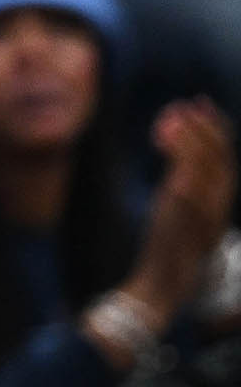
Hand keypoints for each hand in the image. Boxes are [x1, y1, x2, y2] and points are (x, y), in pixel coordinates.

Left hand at [128, 99, 239, 318]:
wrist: (163, 283)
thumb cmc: (167, 244)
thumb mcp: (176, 205)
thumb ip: (180, 179)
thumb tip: (175, 149)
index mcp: (218, 201)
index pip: (224, 158)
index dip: (214, 129)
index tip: (198, 103)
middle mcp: (217, 208)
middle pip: (220, 160)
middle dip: (206, 129)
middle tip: (185, 105)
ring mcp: (203, 217)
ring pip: (207, 173)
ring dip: (191, 143)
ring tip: (172, 120)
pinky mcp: (185, 227)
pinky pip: (189, 196)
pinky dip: (183, 174)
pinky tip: (167, 150)